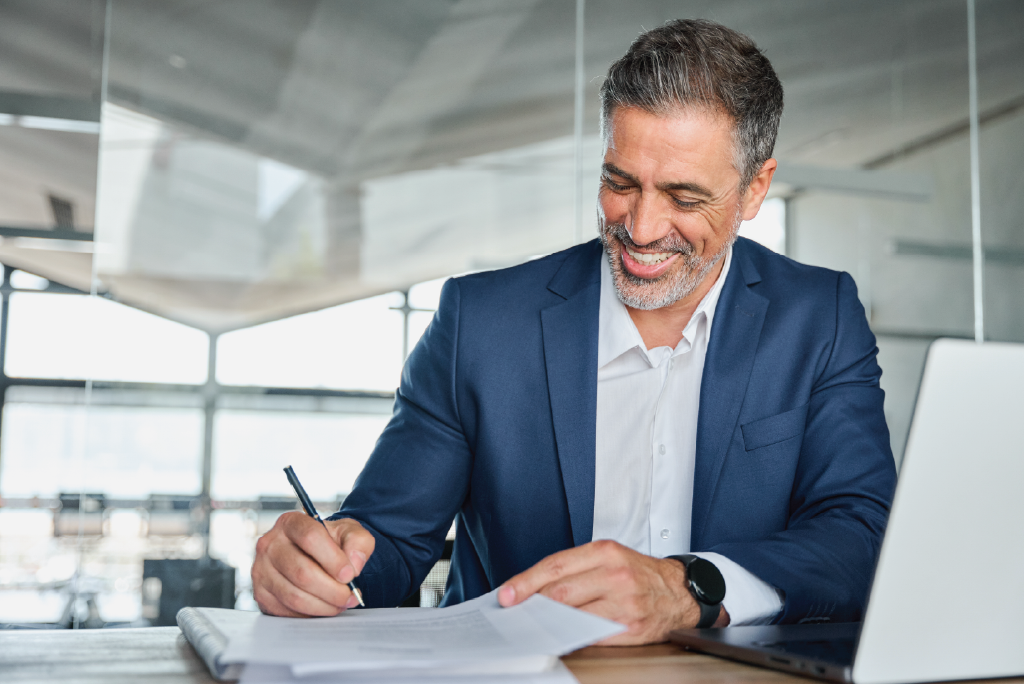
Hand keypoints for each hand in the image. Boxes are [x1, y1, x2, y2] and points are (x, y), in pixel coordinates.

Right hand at [252, 513, 373, 616]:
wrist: (315, 557)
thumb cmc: (330, 543)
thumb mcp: (349, 533)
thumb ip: (358, 542)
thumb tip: (354, 564)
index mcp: (291, 523)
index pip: (310, 537)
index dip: (333, 559)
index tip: (350, 574)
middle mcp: (270, 544)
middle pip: (302, 572)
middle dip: (332, 589)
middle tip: (350, 595)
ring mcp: (261, 570)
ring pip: (294, 596)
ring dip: (324, 605)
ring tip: (341, 603)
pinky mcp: (261, 594)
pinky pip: (287, 610)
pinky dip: (311, 613)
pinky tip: (325, 606)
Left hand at [497, 540, 727, 643]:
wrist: (679, 592)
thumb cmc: (638, 574)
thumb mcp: (609, 558)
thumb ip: (575, 570)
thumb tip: (534, 588)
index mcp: (605, 552)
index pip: (555, 566)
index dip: (526, 582)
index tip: (507, 594)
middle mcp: (615, 574)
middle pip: (560, 592)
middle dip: (532, 604)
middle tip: (515, 613)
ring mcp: (624, 602)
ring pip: (573, 614)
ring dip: (549, 622)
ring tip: (535, 624)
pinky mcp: (631, 627)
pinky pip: (592, 634)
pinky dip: (573, 636)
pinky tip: (562, 635)